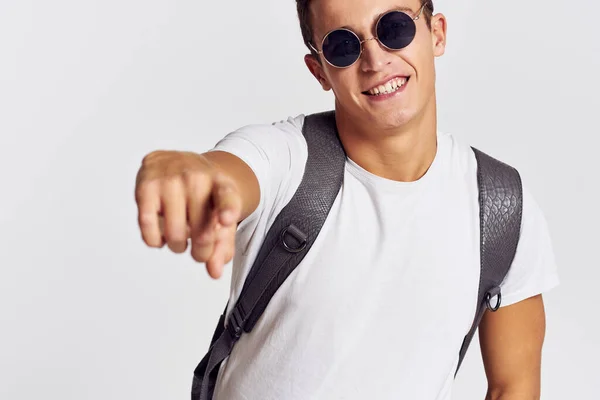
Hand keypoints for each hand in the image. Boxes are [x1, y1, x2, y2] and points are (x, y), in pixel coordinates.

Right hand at [135, 150, 240, 278]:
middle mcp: (197, 178)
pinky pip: (148, 226)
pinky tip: (161, 236)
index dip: (228, 209)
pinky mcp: (146, 185)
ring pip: (174, 233)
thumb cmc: (204, 194)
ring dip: (178, 246)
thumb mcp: (221, 213)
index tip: (227, 220)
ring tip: (181, 238)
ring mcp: (170, 179)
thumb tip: (214, 272)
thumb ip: (222, 244)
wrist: (181, 162)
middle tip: (200, 251)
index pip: (227, 196)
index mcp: (221, 183)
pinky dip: (155, 240)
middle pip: (201, 230)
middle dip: (201, 251)